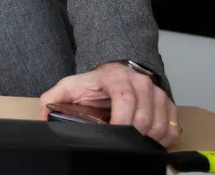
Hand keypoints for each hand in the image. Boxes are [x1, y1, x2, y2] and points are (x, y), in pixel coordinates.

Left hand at [40, 62, 179, 146]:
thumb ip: (53, 99)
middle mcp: (141, 82)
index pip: (125, 99)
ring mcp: (157, 93)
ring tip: (131, 142)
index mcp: (116, 77)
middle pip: (144, 118)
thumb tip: (43, 117)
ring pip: (159, 126)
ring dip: (146, 140)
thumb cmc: (93, 83)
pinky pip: (171, 129)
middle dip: (131, 135)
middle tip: (119, 143)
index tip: (112, 135)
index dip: (121, 122)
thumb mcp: (69, 87)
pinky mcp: (168, 104)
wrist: (114, 73)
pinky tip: (146, 141)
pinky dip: (161, 140)